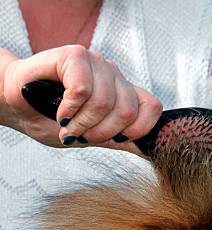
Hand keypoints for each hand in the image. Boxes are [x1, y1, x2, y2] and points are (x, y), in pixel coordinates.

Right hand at [0, 45, 161, 154]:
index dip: (136, 130)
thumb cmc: (50, 120)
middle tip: (81, 135)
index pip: (152, 108)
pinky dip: (69, 108)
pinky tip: (60, 111)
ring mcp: (95, 63)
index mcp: (122, 93)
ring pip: (105, 101)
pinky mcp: (74, 55)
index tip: (112, 139)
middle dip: (102, 132)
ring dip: (82, 123)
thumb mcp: (92, 137)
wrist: (16, 107)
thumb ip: (120, 140)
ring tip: (67, 125)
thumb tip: (150, 151)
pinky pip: (83, 88)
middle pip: (128, 110)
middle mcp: (112, 75)